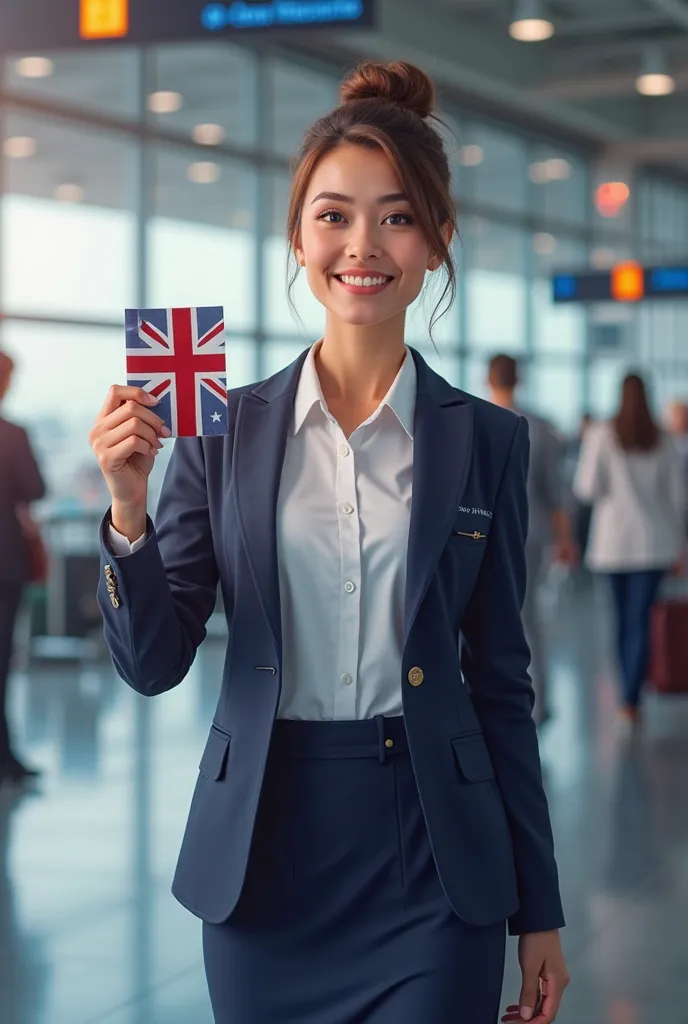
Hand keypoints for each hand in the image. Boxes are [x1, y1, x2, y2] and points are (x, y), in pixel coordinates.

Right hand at [88, 386, 169, 508]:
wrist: (132, 489)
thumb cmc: (137, 459)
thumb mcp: (139, 433)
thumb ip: (140, 416)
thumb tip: (157, 400)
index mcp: (103, 418)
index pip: (115, 391)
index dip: (137, 392)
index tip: (156, 402)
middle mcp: (97, 428)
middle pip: (130, 408)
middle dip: (153, 419)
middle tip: (163, 431)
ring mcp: (99, 443)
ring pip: (135, 424)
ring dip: (152, 434)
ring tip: (157, 444)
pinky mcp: (106, 457)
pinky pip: (134, 442)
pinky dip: (148, 446)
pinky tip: (151, 453)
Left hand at [502, 930, 568, 1022]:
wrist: (540, 918)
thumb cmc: (536, 939)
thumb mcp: (529, 966)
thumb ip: (529, 992)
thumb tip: (527, 1016)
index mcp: (558, 984)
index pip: (548, 1014)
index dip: (533, 1023)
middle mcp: (559, 984)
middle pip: (545, 1011)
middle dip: (527, 1019)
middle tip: (507, 1020)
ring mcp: (554, 979)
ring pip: (542, 1004)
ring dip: (526, 1011)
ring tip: (508, 1015)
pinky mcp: (548, 974)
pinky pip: (540, 994)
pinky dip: (528, 1001)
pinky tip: (516, 1005)